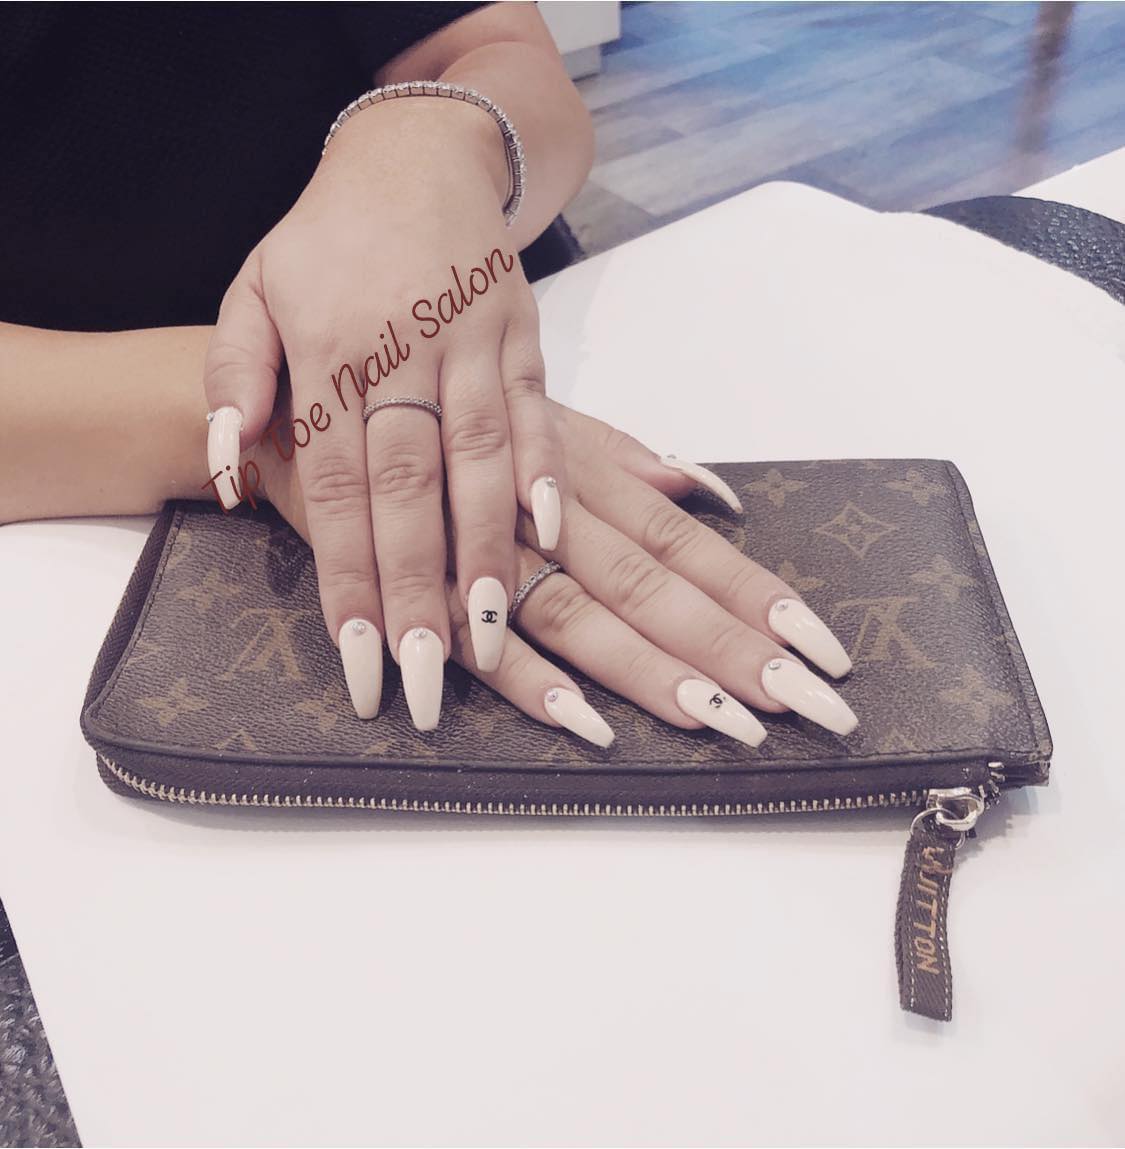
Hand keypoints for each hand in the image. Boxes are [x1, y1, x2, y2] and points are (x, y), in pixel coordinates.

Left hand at [203, 97, 562, 728]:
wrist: (418, 154)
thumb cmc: (329, 238)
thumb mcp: (254, 289)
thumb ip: (234, 380)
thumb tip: (228, 476)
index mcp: (328, 352)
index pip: (333, 488)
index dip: (349, 577)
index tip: (359, 659)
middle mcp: (402, 352)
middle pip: (409, 491)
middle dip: (418, 591)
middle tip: (425, 679)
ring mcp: (470, 344)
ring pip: (480, 464)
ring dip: (487, 554)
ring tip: (487, 635)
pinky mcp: (524, 337)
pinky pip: (538, 414)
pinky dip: (547, 476)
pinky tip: (550, 539)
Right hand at [251, 399, 857, 745]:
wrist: (301, 402)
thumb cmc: (433, 409)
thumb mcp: (543, 420)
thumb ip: (628, 459)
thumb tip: (716, 493)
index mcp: (583, 473)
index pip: (689, 544)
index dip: (758, 596)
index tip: (826, 651)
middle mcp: (547, 507)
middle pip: (655, 586)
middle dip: (734, 650)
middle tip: (811, 712)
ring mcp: (482, 543)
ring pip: (582, 613)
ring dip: (650, 672)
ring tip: (722, 726)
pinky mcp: (418, 577)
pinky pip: (481, 639)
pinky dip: (532, 682)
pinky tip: (585, 724)